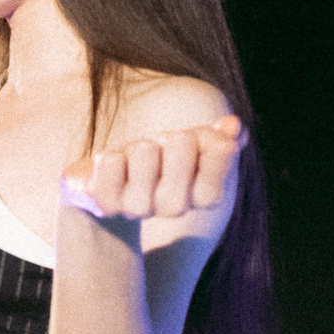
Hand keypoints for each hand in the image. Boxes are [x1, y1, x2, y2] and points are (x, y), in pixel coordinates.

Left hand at [63, 116, 244, 222]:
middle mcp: (164, 209)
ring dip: (143, 154)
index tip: (205, 135)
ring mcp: (130, 208)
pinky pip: (106, 181)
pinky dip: (110, 162)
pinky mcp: (101, 200)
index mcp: (193, 197)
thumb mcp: (190, 141)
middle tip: (175, 136)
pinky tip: (112, 155)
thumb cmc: (156, 156)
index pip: (209, 196)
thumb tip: (233, 124)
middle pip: (174, 197)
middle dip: (178, 153)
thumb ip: (216, 136)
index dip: (213, 162)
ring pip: (141, 186)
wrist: (106, 172)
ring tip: (142, 146)